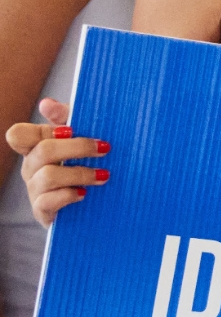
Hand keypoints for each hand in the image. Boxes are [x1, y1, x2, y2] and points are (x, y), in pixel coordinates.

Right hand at [4, 100, 107, 226]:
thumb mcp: (85, 138)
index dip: (39, 131)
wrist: (105, 205)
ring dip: (80, 173)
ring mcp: (35, 191)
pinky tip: (85, 194)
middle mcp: (31, 169)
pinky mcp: (43, 212)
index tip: (71, 130)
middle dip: (77, 148)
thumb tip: (46, 103)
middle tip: (105, 148)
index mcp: (37, 148)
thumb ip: (69, 119)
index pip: (19, 135)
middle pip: (42, 151)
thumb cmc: (92, 164)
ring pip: (47, 176)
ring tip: (104, 175)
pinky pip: (46, 202)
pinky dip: (68, 195)